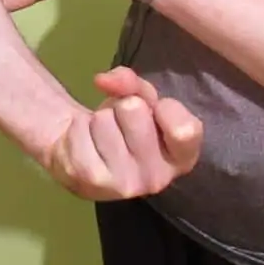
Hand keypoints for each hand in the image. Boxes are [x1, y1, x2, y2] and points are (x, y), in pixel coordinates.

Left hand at [46, 66, 202, 200]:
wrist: (82, 152)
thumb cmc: (122, 125)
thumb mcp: (140, 97)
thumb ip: (133, 83)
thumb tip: (105, 80)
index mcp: (180, 160)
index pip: (185, 129)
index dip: (165, 107)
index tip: (155, 112)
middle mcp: (157, 179)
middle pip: (134, 109)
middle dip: (123, 107)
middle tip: (121, 125)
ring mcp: (124, 184)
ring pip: (103, 118)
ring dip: (99, 119)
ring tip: (103, 136)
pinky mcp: (91, 179)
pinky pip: (81, 129)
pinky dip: (79, 128)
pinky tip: (86, 145)